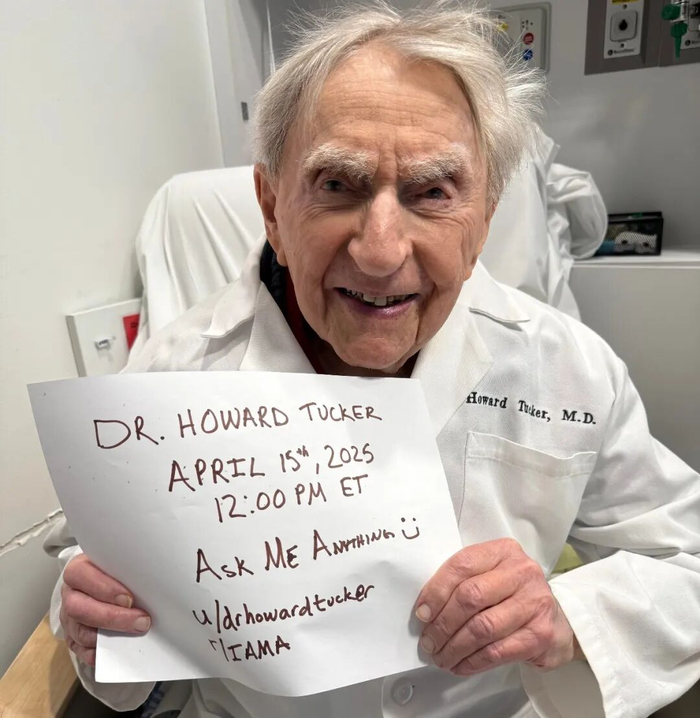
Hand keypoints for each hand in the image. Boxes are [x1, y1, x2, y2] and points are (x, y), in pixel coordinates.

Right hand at [60, 554, 150, 666]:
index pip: (80, 574)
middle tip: (141, 620)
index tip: (129, 598)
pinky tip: (117, 650)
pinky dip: (99, 653)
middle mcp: (70, 594)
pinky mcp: (72, 637)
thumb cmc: (113, 573)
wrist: (101, 584)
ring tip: (135, 633)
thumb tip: (152, 585)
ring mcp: (68, 618)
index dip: (103, 588)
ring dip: (109, 635)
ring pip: (79, 631)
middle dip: (111, 616)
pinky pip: (80, 649)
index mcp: (78, 570)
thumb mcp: (117, 565)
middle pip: (78, 608)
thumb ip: (126, 572)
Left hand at [415, 538, 582, 675]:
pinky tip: (460, 665)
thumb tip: (425, 609)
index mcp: (503, 551)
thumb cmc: (512, 594)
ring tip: (441, 656)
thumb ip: (463, 580)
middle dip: (443, 623)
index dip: (436, 590)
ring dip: (455, 647)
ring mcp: (535, 603)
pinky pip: (497, 651)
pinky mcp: (540, 634)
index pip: (462, 565)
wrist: (557, 619)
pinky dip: (473, 661)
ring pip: (482, 627)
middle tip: (429, 641)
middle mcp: (522, 572)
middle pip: (471, 597)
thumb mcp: (490, 574)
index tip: (421, 613)